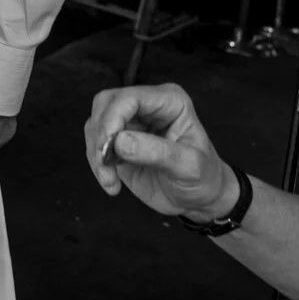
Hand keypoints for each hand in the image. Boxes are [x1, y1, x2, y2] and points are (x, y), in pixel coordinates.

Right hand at [84, 83, 238, 220]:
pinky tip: (111, 184)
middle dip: (100, 134)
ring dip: (96, 153)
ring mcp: (130, 123)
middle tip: (105, 163)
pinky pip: (94, 144)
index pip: (130, 97)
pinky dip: (96, 164)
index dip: (113, 119)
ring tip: (110, 180)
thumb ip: (157, 152)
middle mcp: (147, 107)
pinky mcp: (118, 142)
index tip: (107, 148)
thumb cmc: (204, 179)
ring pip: (95, 123)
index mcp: (169, 102)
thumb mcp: (189, 167)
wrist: (200, 201)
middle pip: (106, 104)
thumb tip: (119, 141)